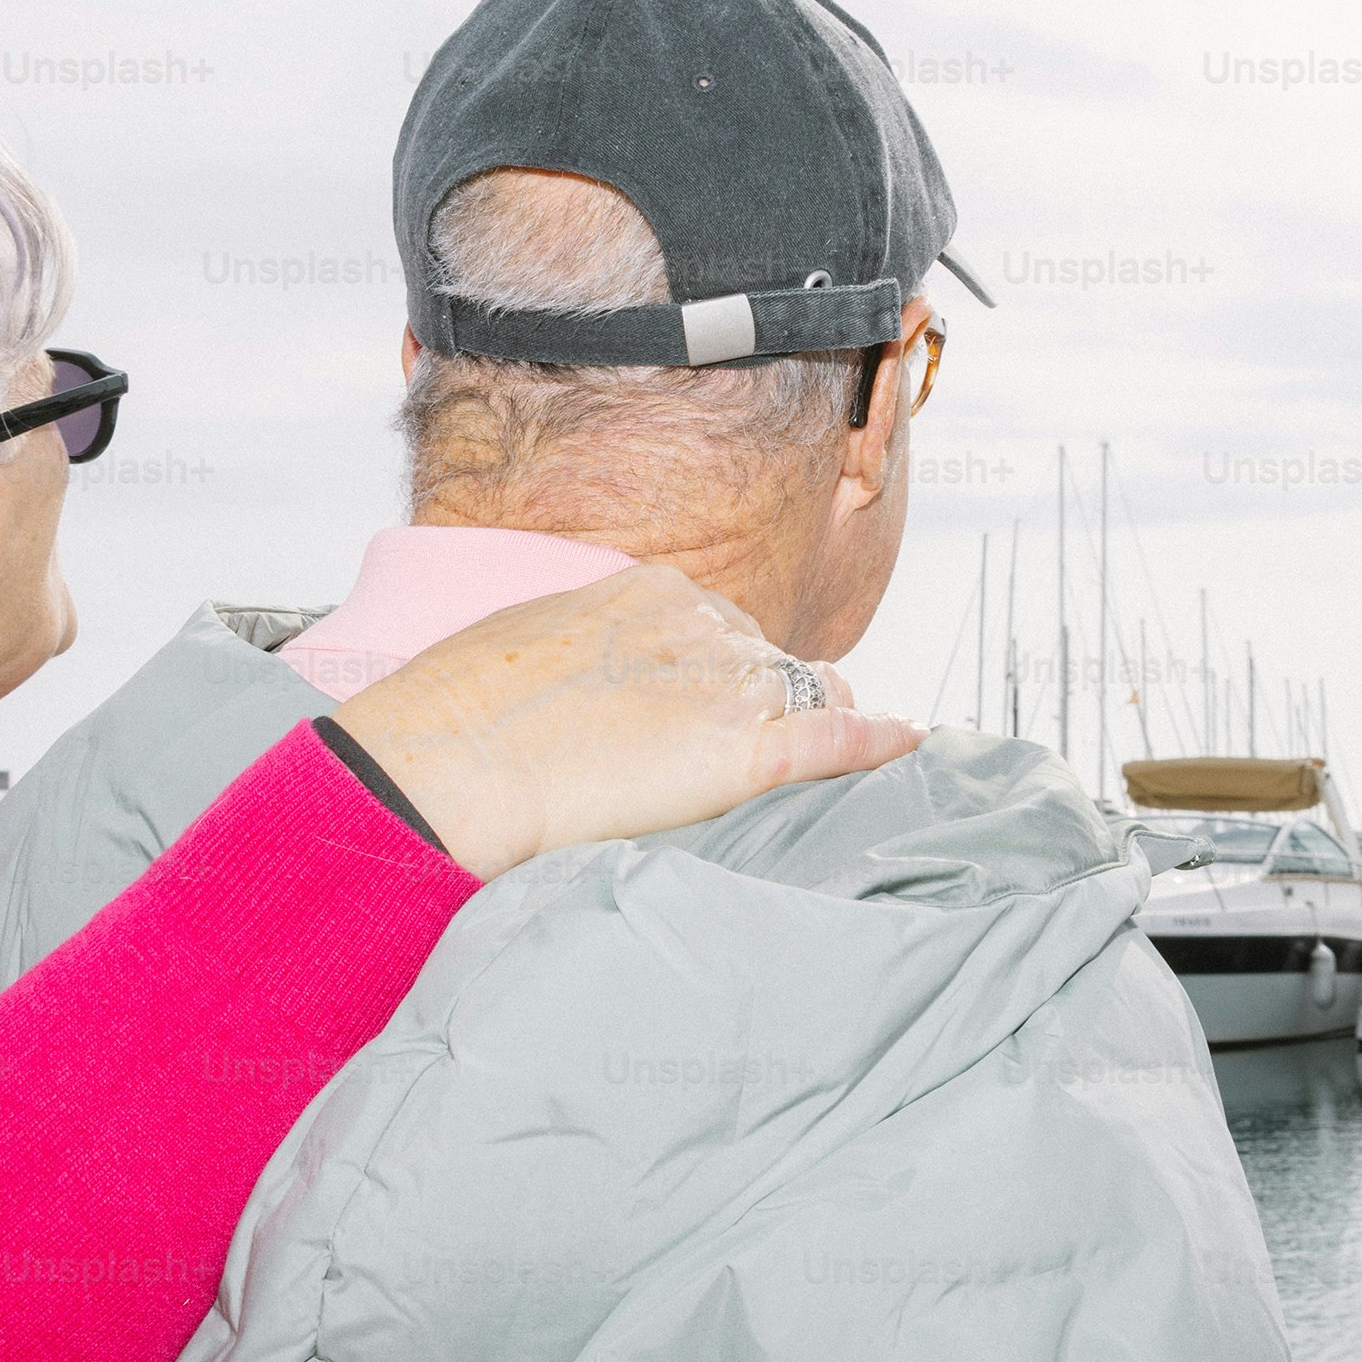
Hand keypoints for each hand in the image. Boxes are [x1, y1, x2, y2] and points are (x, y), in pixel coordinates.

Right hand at [327, 566, 922, 878]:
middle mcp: (704, 623)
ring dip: (808, 727)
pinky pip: (840, 736)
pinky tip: (908, 741)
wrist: (453, 761)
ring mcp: (731, 682)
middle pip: (773, 662)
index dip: (722, 677)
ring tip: (799, 770)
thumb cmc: (464, 714)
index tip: (705, 710)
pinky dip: (880, 740)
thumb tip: (587, 686)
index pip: (723, 629)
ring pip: (809, 695)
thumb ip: (586, 656)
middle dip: (765, 703)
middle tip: (729, 755)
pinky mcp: (748, 748)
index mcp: (650, 590)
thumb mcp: (530, 648)